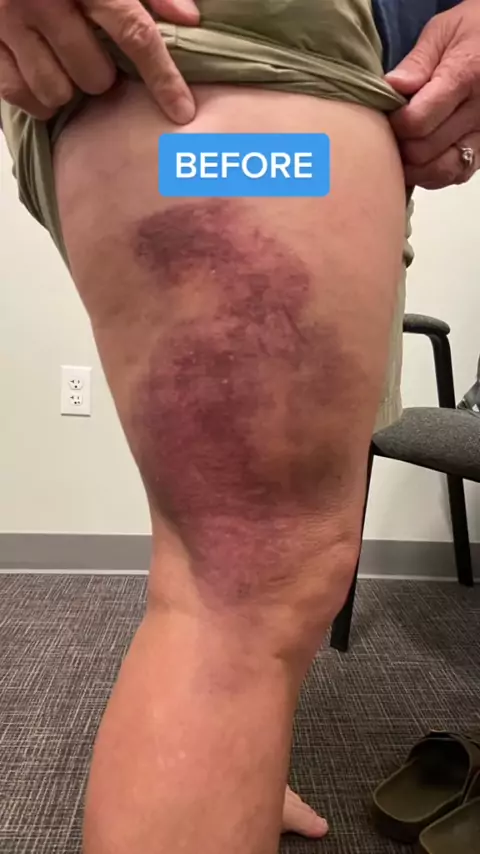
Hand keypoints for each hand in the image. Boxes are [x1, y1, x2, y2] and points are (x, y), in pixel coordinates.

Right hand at [0, 0, 198, 124]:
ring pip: (57, 92)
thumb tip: (188, 19)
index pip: (135, 33)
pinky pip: (20, 94)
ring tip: (63, 64)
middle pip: (95, 76)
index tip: (182, 110)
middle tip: (90, 55)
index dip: (162, 77)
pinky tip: (40, 75)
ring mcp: (9, 23)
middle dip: (100, 74)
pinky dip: (35, 96)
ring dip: (67, 88)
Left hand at [386, 0, 479, 188]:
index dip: (394, 125)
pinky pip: (455, 175)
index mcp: (465, 77)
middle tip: (391, 132)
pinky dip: (432, 174)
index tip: (386, 115)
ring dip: (413, 167)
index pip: (417, 122)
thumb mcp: (443, 32)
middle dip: (399, 145)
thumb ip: (416, 63)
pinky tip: (421, 160)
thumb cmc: (473, 30)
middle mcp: (479, 112)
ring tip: (402, 148)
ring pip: (440, 170)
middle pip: (424, 150)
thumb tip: (390, 88)